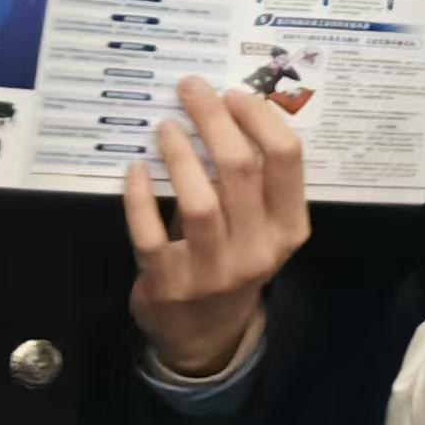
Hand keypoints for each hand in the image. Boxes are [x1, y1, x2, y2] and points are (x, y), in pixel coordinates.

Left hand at [125, 78, 312, 378]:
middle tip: (191, 89)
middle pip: (241, 170)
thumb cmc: (235, 261)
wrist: (206, 334)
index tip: (233, 93)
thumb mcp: (262, 228)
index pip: (287, 159)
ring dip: (180, 155)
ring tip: (166, 126)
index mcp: (288, 228)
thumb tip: (223, 108)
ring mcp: (213, 271)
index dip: (259, 118)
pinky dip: (140, 198)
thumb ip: (253, 182)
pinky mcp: (169, 285)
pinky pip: (151, 234)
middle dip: (214, 120)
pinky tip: (136, 170)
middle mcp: (258, 250)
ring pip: (200, 202)